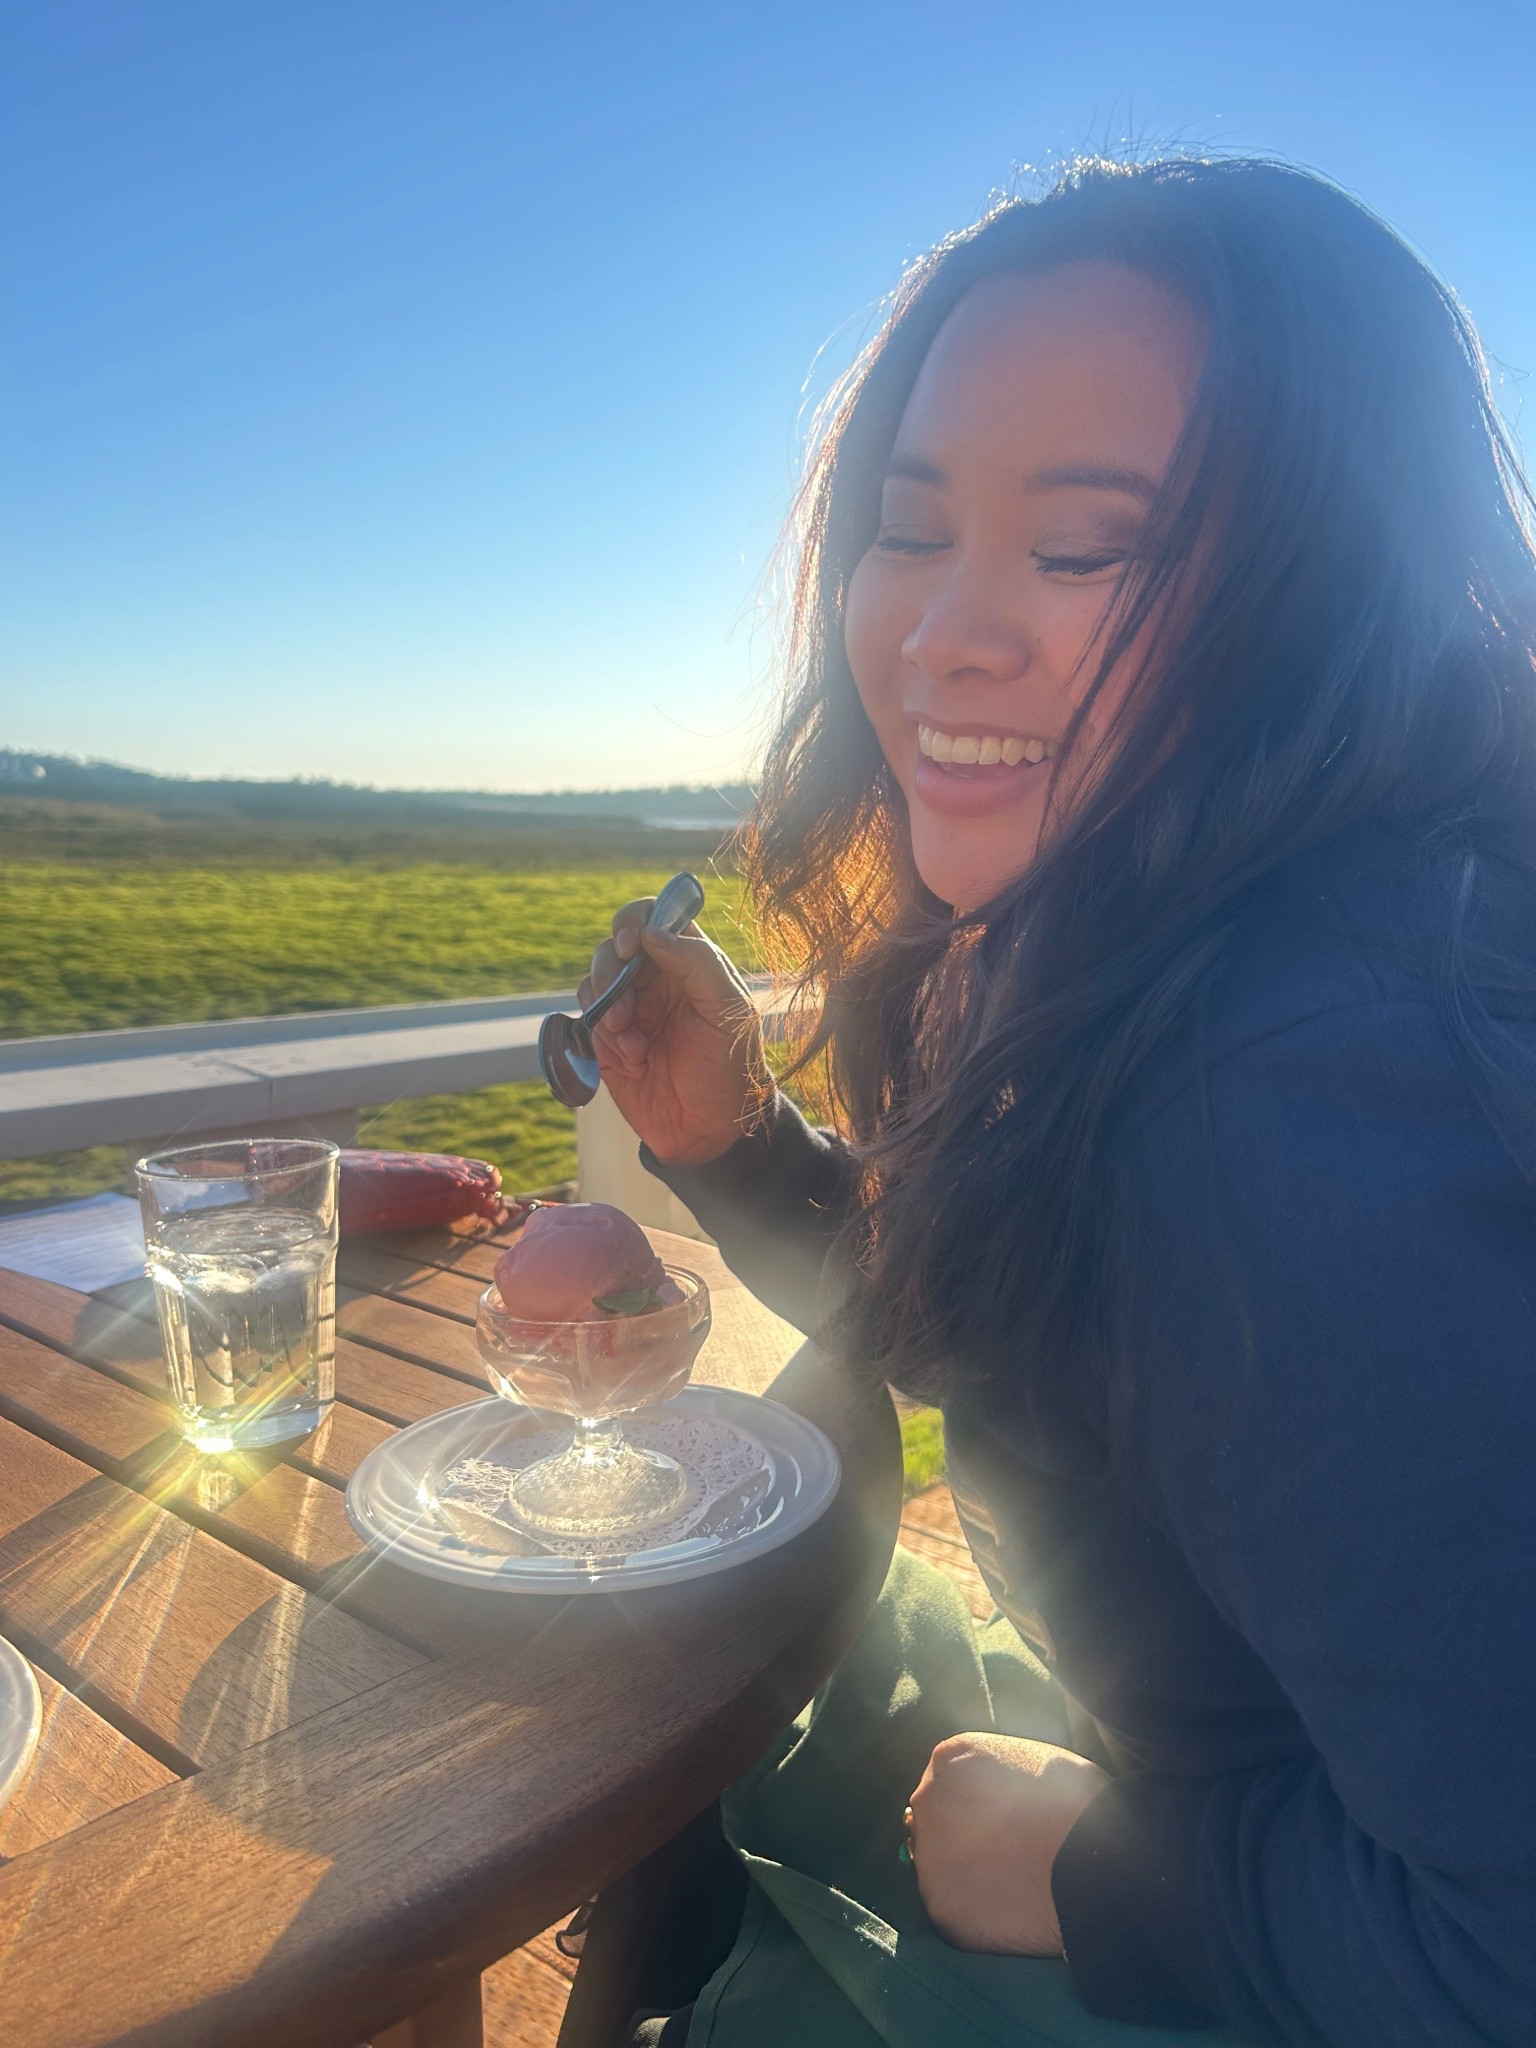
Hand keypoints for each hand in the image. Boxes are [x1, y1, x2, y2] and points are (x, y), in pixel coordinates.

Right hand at [580, 898, 771, 1165]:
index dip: (637, 919)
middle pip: (616, 943)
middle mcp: (657, 978)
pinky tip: (633, 1058)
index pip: (656, 917)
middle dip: (612, 968)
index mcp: (690, 962)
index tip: (634, 944)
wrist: (710, 1131)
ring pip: (595, 978)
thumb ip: (698, 963)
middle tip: (623, 1003)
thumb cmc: (731, 1068)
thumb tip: (653, 932)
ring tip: (630, 1037)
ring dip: (606, 1003)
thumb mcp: (729, 1012)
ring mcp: (629, 1007)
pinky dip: (601, 1032)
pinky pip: (586, 1016)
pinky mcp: (607, 1039)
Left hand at [907, 1734, 1109, 1956]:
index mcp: (950, 1758)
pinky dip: (976, 1915)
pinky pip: (952, 1911)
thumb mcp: (1031, 1759)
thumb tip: (990, 1793)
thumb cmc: (1079, 1805)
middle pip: (934, 1822)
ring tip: (1011, 1885)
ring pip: (938, 1868)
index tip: (998, 1823)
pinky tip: (1010, 1911)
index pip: (946, 1783)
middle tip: (1003, 1856)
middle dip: (961, 1838)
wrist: (1099, 1864)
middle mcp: (928, 1801)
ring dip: (965, 1876)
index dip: (973, 1806)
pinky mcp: (941, 1908)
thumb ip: (994, 1773)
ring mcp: (930, 1857)